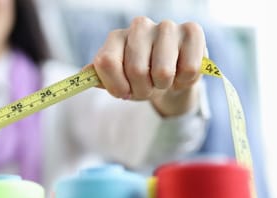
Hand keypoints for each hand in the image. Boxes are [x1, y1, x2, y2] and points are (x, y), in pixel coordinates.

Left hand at [91, 17, 205, 116]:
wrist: (171, 77)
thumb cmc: (141, 79)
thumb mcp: (118, 81)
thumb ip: (100, 78)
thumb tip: (84, 74)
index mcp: (116, 38)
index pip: (106, 63)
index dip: (116, 86)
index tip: (124, 93)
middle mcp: (139, 26)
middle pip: (136, 70)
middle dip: (143, 90)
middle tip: (148, 88)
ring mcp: (166, 26)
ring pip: (163, 72)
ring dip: (164, 86)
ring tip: (164, 80)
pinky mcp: (192, 32)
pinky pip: (188, 69)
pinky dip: (185, 81)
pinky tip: (181, 73)